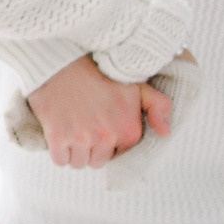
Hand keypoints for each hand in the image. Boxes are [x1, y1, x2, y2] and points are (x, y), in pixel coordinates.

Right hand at [26, 55, 171, 168]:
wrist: (62, 60)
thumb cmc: (98, 72)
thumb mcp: (135, 85)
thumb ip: (158, 106)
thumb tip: (166, 133)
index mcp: (128, 129)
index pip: (118, 155)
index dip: (107, 144)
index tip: (99, 127)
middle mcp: (107, 137)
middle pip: (97, 162)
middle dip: (90, 149)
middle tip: (83, 128)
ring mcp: (81, 138)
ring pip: (78, 163)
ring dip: (73, 152)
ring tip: (71, 130)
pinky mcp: (57, 137)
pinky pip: (59, 160)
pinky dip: (58, 151)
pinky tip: (59, 133)